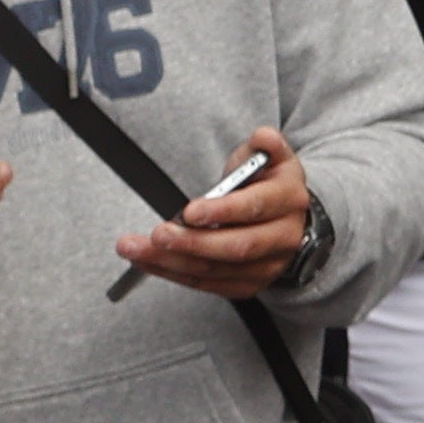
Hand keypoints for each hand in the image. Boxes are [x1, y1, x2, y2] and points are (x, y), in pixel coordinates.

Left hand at [113, 127, 311, 301]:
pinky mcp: (248, 284)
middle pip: (237, 247)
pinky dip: (173, 274)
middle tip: (158, 234)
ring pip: (216, 270)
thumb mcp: (273, 156)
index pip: (256, 208)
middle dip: (193, 243)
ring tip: (135, 249)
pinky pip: (208, 285)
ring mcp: (268, 266)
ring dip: (172, 262)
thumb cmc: (270, 183)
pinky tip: (148, 261)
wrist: (287, 219)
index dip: (222, 211)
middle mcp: (283, 237)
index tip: (189, 211)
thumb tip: (263, 137)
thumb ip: (266, 144)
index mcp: (288, 200)